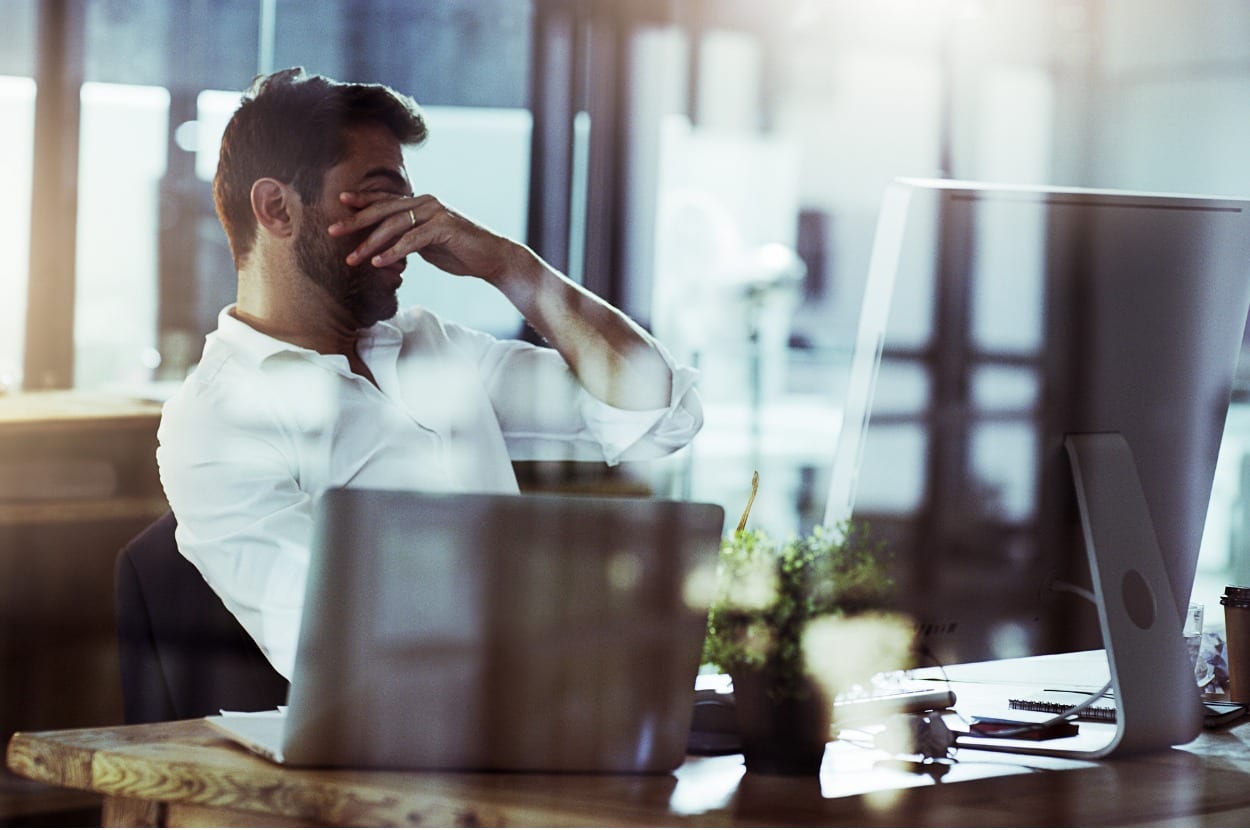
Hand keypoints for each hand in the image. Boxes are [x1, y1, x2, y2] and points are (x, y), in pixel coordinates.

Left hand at [327, 192, 524, 283]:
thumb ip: (406, 239)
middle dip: (355, 221)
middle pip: (383, 210)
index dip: (361, 200)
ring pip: (394, 225)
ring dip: (370, 243)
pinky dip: (393, 251)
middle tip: (332, 231)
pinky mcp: (445, 228)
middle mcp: (426, 202)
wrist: (492, 258)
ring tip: (352, 258)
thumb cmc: (460, 252)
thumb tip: (382, 245)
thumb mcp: (427, 244)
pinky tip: (378, 262)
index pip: (385, 200)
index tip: (339, 202)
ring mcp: (436, 213)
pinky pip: (412, 239)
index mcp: (420, 203)